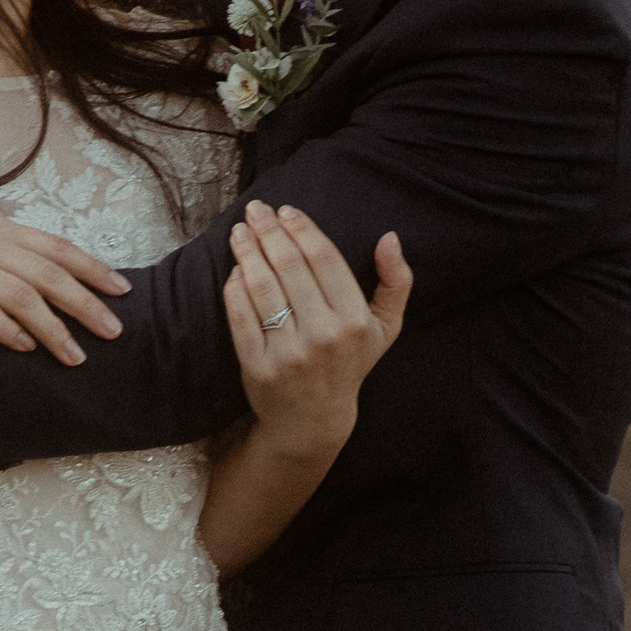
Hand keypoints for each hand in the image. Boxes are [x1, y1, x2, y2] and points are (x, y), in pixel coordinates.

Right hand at [0, 210, 130, 362]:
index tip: (123, 290)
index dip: (93, 269)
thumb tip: (48, 276)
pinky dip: (9, 330)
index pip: (58, 249)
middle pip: (50, 276)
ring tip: (76, 357)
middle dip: (86, 305)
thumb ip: (7, 252)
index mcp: (1, 231)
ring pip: (24, 298)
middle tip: (114, 331)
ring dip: (54, 330)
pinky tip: (27, 348)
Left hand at [221, 200, 409, 454]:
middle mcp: (324, 336)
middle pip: (290, 267)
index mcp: (355, 322)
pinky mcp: (258, 367)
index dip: (302, 229)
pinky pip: (242, 317)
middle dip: (269, 231)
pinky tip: (235, 269)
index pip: (324, 260)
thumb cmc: (350, 363)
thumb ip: (396, 282)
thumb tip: (389, 237)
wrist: (313, 420)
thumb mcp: (385, 328)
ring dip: (247, 252)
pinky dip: (235, 289)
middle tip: (256, 210)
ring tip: (239, 231)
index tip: (286, 210)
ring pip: (263, 288)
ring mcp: (289, 353)